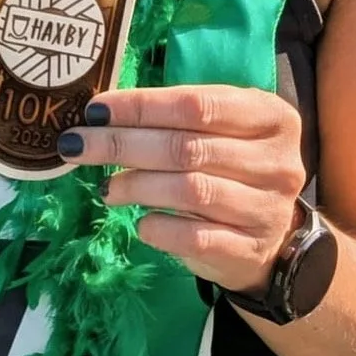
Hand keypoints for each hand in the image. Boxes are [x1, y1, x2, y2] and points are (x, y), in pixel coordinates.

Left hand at [57, 85, 306, 294]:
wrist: (273, 239)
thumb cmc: (234, 168)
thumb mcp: (222, 131)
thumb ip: (178, 117)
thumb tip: (103, 114)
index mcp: (270, 117)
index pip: (196, 105)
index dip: (141, 106)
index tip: (95, 110)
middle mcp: (276, 161)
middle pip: (186, 148)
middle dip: (123, 144)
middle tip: (79, 146)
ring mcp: (266, 208)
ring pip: (189, 191)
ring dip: (136, 185)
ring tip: (105, 187)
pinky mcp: (248, 250)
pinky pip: (193, 238)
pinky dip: (158, 228)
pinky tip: (141, 222)